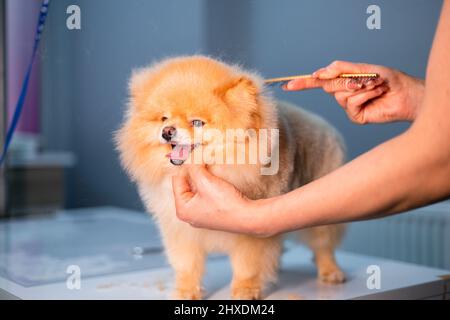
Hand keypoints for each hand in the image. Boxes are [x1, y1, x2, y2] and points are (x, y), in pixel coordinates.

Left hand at [172, 165, 270, 235]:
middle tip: (200, 160)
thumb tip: (189, 159)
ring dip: (202, 178)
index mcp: (182, 209)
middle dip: (194, 173)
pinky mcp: (213, 214)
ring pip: (197, 190)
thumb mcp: (205, 181)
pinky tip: (216, 181)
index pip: (177, 181)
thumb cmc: (225, 204)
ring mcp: (201, 216)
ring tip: (208, 169)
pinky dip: (209, 186)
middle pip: (186, 186)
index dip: (185, 166)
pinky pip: (206, 195)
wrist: (246, 217)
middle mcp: (190, 215)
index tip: (191, 155)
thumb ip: (194, 168)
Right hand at [283, 61, 424, 123]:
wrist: (406, 95)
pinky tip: (376, 94)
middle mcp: (343, 93)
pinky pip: (351, 104)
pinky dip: (365, 96)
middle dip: (345, 80)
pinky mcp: (356, 116)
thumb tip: (322, 71)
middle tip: (364, 79)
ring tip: (375, 85)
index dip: (303, 83)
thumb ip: (342, 69)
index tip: (287, 85)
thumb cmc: (389, 80)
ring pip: (341, 95)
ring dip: (359, 87)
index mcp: (343, 81)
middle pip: (329, 86)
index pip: (318, 82)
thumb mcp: (364, 68)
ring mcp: (348, 106)